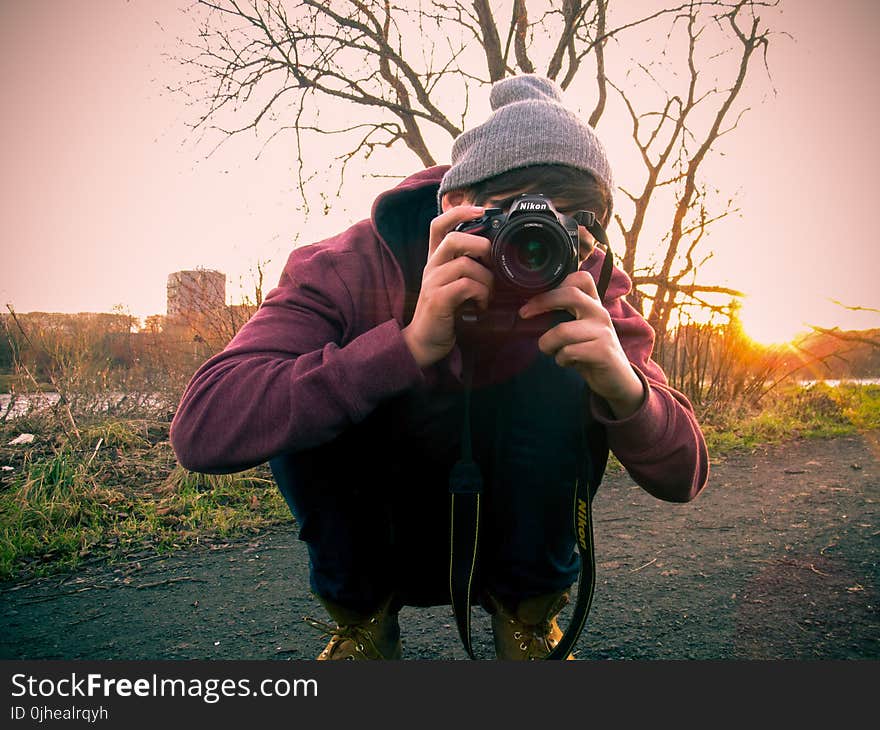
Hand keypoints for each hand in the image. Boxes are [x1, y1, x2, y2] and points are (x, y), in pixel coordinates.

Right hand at [401, 205, 493, 367]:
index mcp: (436, 260)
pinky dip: (480, 295)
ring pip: (465, 265)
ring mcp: (432, 283)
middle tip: (493, 264)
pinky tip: (480, 307)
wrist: (425, 342)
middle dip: (481, 246)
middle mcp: (431, 267)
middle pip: (453, 239)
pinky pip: (465, 286)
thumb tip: (495, 254)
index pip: (439, 224)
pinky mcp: (437, 300)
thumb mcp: (456, 285)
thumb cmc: (446, 313)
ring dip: (486, 280)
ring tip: (488, 296)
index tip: (481, 210)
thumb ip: (469, 268)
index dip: (459, 212)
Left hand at [519, 269, 644, 418]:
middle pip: (570, 295)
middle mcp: (600, 313)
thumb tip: (527, 309)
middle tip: (523, 314)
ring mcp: (604, 331)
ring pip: (562, 330)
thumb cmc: (590, 352)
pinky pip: (569, 351)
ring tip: (552, 351)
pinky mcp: (604, 351)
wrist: (617, 380)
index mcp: (593, 304)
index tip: (533, 297)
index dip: (555, 283)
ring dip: (547, 344)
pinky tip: (568, 362)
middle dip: (542, 303)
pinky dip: (561, 359)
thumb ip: (562, 315)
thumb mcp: (578, 329)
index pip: (580, 278)